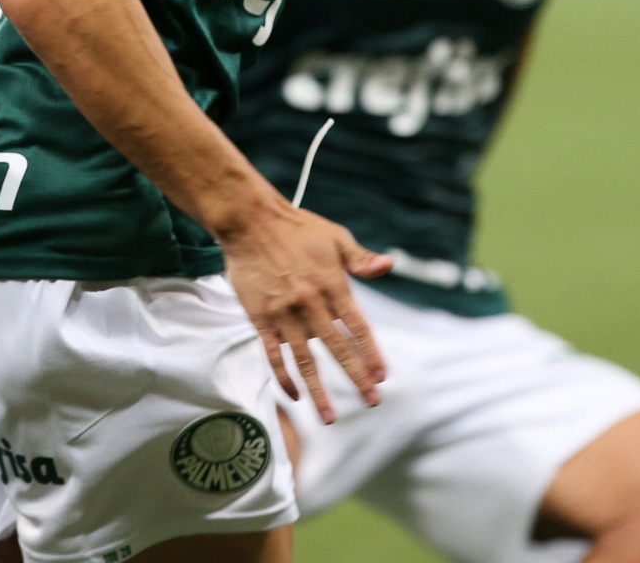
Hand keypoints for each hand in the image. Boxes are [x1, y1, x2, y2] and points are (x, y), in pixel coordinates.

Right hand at [220, 204, 391, 423]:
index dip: (371, 352)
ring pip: (304, 359)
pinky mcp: (260, 317)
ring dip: (318, 390)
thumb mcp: (336, 237)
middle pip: (337, 347)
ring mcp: (284, 312)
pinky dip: (284, 376)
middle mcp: (310, 302)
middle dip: (356, 377)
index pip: (357, 326)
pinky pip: (273, 354)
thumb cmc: (298, 228)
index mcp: (332, 283)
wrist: (251, 221)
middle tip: (372, 402)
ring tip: (330, 417)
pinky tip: (295, 395)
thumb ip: (361, 258)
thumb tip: (388, 265)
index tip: (383, 375)